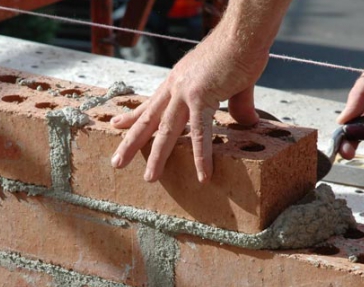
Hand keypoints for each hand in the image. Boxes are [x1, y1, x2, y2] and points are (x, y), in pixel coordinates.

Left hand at [109, 28, 270, 182]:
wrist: (244, 32)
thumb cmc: (240, 51)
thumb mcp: (233, 83)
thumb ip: (236, 106)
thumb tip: (248, 123)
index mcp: (178, 81)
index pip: (151, 103)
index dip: (132, 116)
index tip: (117, 125)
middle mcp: (175, 87)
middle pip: (149, 120)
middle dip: (131, 142)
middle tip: (116, 162)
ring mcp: (186, 92)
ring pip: (166, 130)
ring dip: (157, 156)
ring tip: (150, 178)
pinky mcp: (203, 97)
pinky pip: (201, 132)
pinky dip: (202, 156)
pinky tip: (204, 175)